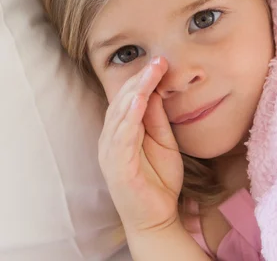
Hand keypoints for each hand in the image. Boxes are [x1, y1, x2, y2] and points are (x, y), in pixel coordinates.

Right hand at [98, 57, 183, 233]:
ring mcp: (111, 153)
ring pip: (119, 115)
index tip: (161, 61)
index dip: (143, 79)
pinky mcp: (116, 167)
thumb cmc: (159, 179)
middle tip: (158, 60)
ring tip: (149, 74)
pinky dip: (129, 118)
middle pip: (122, 102)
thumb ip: (158, 119)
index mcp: (122, 132)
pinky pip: (121, 138)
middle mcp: (112, 139)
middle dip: (140, 79)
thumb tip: (159, 90)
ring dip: (135, 92)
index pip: (129, 99)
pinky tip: (138, 103)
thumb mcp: (164, 141)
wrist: (157, 216)